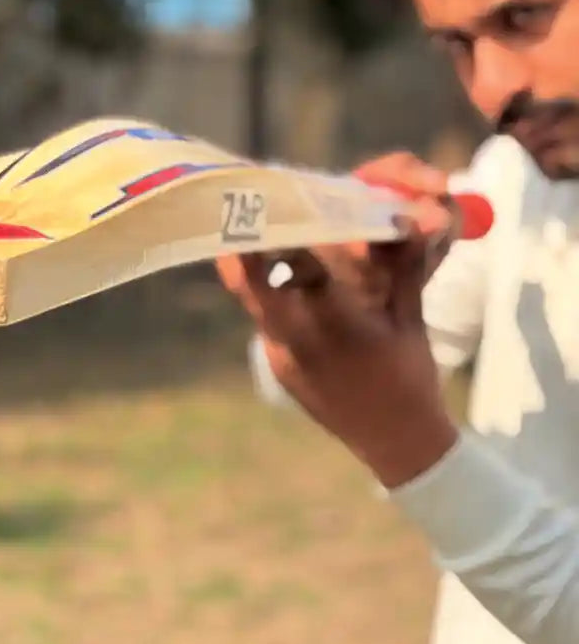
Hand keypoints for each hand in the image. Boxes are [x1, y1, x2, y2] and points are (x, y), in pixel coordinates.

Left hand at [215, 152, 462, 486]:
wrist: (396, 445)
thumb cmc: (410, 378)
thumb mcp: (410, 320)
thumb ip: (402, 268)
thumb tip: (405, 218)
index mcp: (337, 325)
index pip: (300, 266)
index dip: (283, 231)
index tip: (270, 198)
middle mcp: (299, 341)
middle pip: (251, 283)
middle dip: (240, 246)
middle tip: (232, 209)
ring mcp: (281, 357)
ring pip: (256, 301)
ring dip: (257, 269)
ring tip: (252, 236)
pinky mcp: (277, 368)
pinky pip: (267, 322)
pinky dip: (274, 298)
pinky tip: (282, 281)